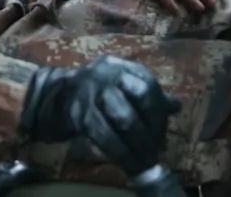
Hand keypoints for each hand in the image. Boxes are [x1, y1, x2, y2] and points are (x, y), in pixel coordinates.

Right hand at [20, 56, 180, 175]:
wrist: (54, 93)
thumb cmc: (96, 91)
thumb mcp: (121, 85)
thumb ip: (147, 94)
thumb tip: (176, 106)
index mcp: (122, 67)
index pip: (148, 84)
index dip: (159, 112)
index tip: (163, 135)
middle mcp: (109, 74)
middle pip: (141, 96)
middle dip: (152, 128)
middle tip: (156, 151)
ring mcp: (93, 92)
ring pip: (123, 118)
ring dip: (137, 144)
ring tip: (144, 162)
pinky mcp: (79, 112)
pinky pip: (103, 135)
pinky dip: (118, 152)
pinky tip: (126, 162)